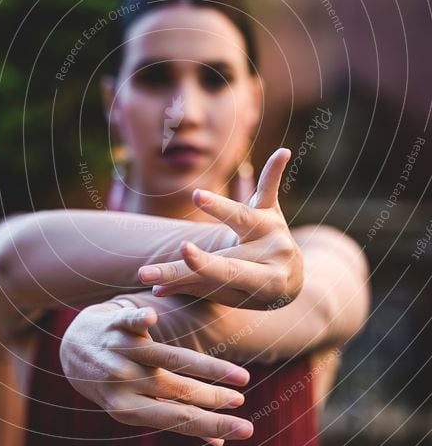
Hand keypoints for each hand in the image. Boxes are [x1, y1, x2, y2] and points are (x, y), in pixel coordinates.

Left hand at [59, 301, 253, 445]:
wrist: (72, 348)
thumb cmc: (114, 382)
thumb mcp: (137, 405)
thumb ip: (176, 417)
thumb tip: (219, 445)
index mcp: (127, 410)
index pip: (177, 420)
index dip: (211, 425)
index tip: (245, 430)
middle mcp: (122, 383)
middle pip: (175, 389)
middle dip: (213, 398)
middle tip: (244, 400)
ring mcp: (119, 352)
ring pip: (166, 358)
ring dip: (204, 368)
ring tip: (239, 376)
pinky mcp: (115, 324)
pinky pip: (129, 323)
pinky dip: (140, 321)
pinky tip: (152, 319)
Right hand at [137, 148, 303, 308]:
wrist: (291, 275)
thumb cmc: (252, 288)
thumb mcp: (230, 291)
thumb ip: (195, 285)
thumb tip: (154, 288)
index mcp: (268, 284)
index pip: (220, 278)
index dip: (193, 275)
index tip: (155, 275)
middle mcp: (275, 255)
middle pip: (231, 256)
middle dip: (198, 258)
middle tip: (181, 250)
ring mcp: (276, 230)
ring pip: (244, 218)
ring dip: (220, 207)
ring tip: (198, 198)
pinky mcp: (272, 209)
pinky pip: (270, 189)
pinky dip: (274, 170)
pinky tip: (284, 153)